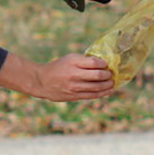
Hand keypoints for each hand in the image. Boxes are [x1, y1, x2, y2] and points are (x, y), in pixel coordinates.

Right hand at [0, 52, 114, 101]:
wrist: (42, 81)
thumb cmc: (58, 67)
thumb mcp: (69, 59)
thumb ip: (84, 60)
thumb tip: (102, 63)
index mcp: (73, 62)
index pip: (94, 62)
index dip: (103, 63)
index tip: (106, 64)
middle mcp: (74, 74)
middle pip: (97, 75)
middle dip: (107, 75)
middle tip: (110, 74)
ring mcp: (74, 86)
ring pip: (97, 87)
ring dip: (107, 85)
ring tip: (111, 83)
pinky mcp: (74, 96)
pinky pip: (92, 95)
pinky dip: (102, 93)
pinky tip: (108, 91)